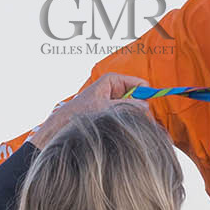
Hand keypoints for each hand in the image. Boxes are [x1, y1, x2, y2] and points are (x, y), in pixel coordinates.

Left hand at [29, 73, 148, 149]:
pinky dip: (127, 122)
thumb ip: (128, 106)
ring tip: (122, 126)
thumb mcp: (107, 109)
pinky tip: (119, 129)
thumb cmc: (80, 114)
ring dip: (132, 118)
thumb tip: (146, 107)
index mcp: (113, 80)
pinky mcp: (112, 111)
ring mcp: (114, 100)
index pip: (141, 85)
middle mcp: (115, 88)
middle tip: (136, 122)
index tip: (146, 110)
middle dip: (140, 110)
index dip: (146, 97)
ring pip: (134, 108)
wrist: (62, 126)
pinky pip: (127, 115)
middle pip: (139, 97)